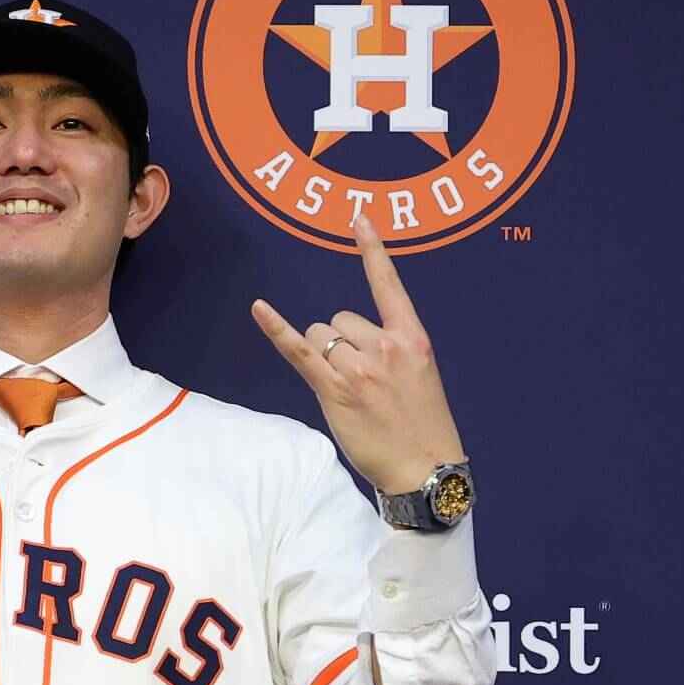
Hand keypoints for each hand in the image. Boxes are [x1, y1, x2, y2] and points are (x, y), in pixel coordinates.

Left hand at [250, 215, 464, 495]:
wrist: (425, 468)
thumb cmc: (422, 426)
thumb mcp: (420, 375)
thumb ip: (392, 348)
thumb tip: (352, 340)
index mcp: (413, 337)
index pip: (388, 283)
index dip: (372, 248)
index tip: (358, 215)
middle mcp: (386, 345)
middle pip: (340, 318)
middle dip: (341, 343)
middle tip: (362, 383)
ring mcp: (359, 367)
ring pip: (321, 336)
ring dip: (324, 356)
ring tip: (349, 392)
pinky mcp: (334, 389)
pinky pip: (300, 351)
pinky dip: (277, 329)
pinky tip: (259, 309)